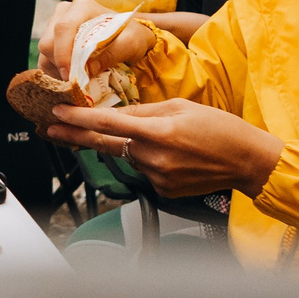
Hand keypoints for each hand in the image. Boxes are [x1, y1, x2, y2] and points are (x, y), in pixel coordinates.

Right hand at [40, 0, 154, 79]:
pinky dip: (55, 71)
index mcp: (82, 7)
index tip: (70, 75)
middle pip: (48, 42)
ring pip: (45, 52)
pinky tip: (73, 74)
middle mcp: (64, 12)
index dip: (63, 53)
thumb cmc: (130, 36)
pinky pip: (44, 58)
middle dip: (60, 64)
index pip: (63, 28)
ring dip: (58, 69)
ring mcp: (55, 25)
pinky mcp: (52, 39)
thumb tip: (86, 70)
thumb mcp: (130, 44)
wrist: (128, 37)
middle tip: (78, 80)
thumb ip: (110, 54)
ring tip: (78, 77)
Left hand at [47, 99, 284, 197]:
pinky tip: (172, 154)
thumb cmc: (221, 130)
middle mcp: (154, 157)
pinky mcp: (162, 190)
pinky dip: (147, 159)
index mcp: (159, 132)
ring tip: (161, 137)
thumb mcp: (181, 107)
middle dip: (74, 136)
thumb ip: (144, 111)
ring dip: (128, 145)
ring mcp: (157, 177)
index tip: (57, 113)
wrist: (248, 162)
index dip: (78, 118)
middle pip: (104, 144)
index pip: (107, 123)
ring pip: (127, 155)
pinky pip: (143, 169)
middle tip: (50, 129)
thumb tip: (116, 112)